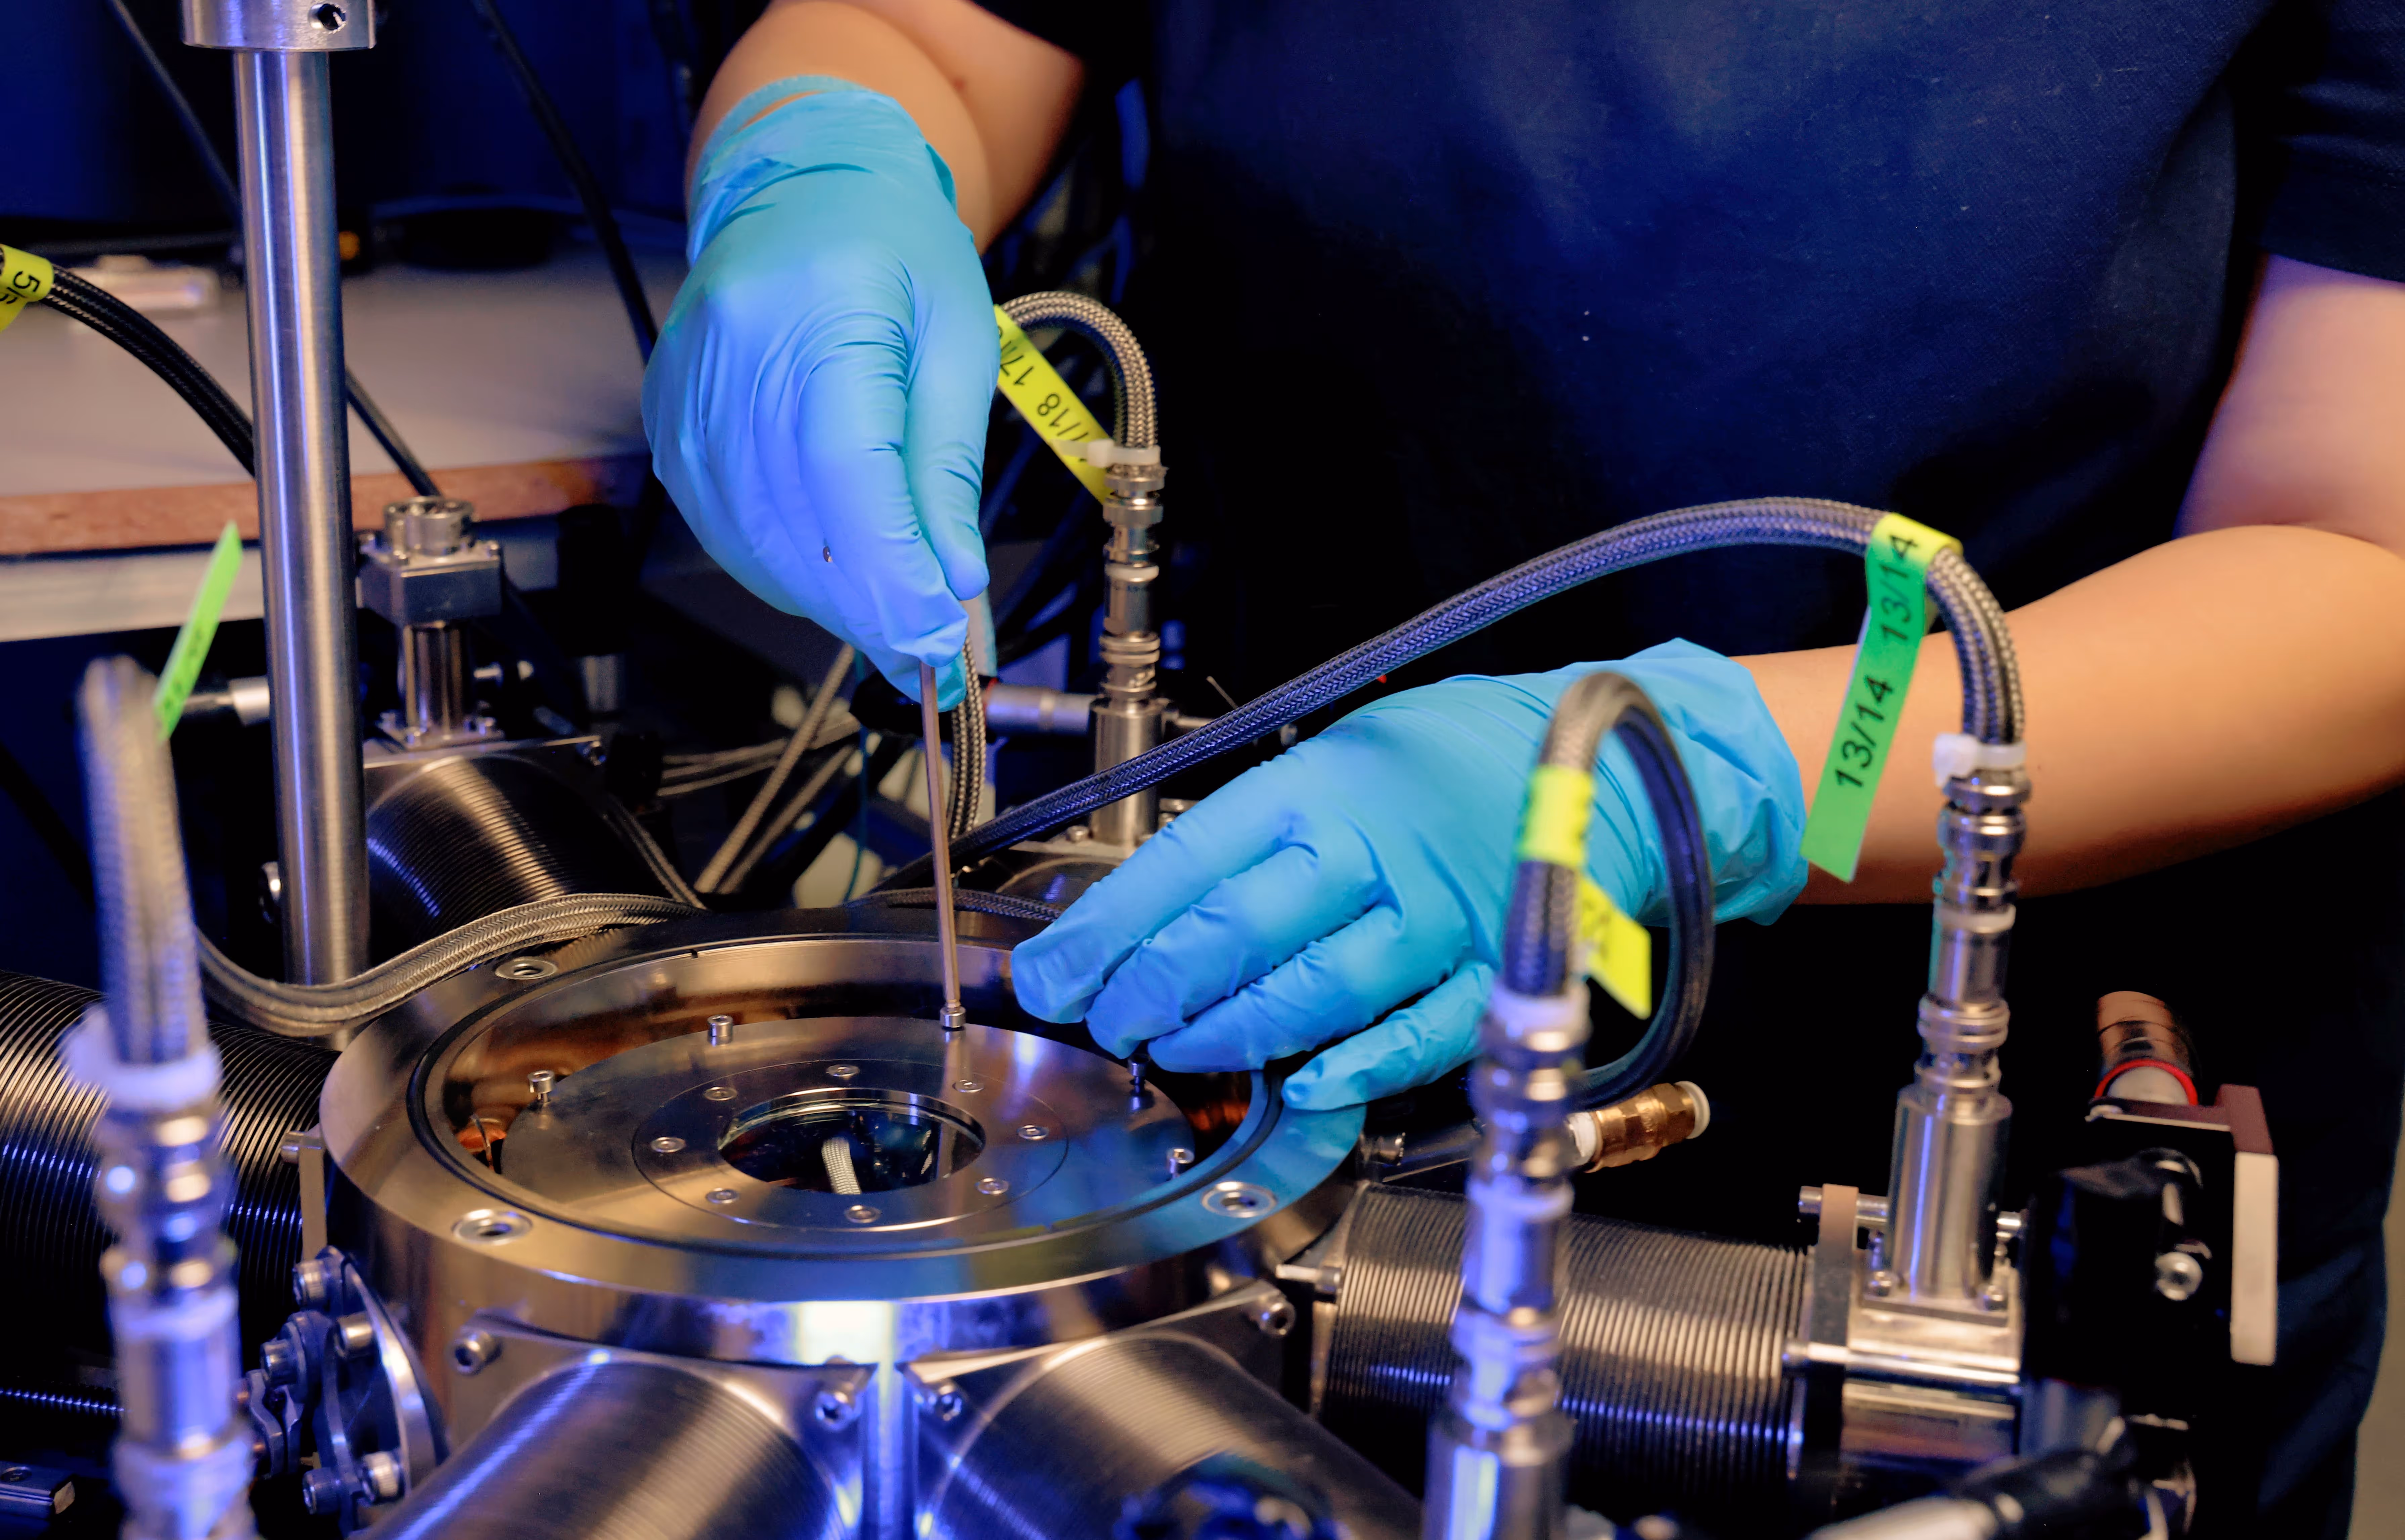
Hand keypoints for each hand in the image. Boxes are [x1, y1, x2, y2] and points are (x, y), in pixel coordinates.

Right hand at [644, 82, 996, 702]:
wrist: (809, 188)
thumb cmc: (893, 253)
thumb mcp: (955, 347)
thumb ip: (946, 470)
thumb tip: (954, 582)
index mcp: (819, 309)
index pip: (847, 473)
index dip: (891, 574)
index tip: (938, 638)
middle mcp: (734, 349)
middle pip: (796, 520)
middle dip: (870, 606)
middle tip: (930, 649)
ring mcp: (688, 390)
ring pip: (754, 540)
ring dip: (828, 600)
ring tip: (893, 619)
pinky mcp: (670, 422)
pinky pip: (724, 526)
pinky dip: (783, 569)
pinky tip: (833, 576)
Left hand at [1010, 642, 1807, 1106]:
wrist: (1606, 758)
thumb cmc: (1461, 754)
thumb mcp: (1347, 748)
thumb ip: (1266, 824)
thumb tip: (1159, 898)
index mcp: (1324, 783)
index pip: (1188, 862)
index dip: (1110, 929)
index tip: (1056, 973)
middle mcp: (1375, 848)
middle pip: (1237, 934)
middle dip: (1150, 989)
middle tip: (1102, 1020)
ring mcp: (1438, 915)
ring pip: (1315, 992)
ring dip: (1230, 1034)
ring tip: (1170, 1049)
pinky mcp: (1492, 970)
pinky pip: (1419, 1035)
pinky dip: (1359, 1067)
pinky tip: (1305, 1086)